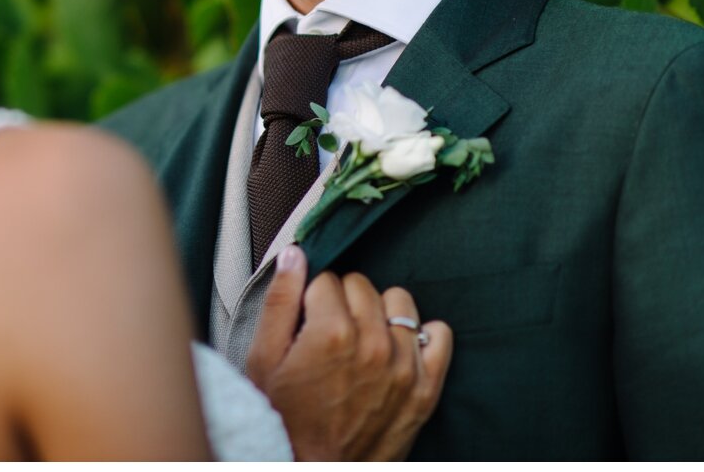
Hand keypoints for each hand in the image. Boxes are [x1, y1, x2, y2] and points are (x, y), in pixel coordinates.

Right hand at [247, 246, 452, 460]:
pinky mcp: (425, 389)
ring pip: (399, 302)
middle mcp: (374, 344)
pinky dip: (421, 336)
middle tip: (329, 331)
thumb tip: (295, 253)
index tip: (306, 319)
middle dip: (343, 300)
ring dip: (380, 313)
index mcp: (331, 332)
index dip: (311, 297)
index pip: (326, 278)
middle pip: (361, 284)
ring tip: (362, 338)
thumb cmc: (283, 417)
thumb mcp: (264, 358)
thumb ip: (279, 300)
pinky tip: (397, 349)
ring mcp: (404, 367)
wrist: (315, 469)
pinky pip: (439, 334)